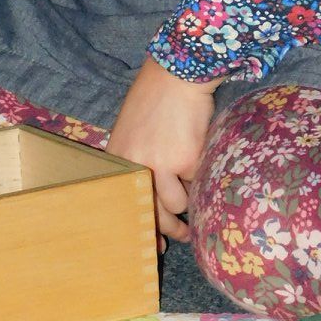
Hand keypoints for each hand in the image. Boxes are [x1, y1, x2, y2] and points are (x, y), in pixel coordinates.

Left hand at [107, 55, 221, 248]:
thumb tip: (155, 200)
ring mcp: (160, 166)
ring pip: (178, 204)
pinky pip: (198, 184)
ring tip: (193, 199)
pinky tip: (202, 168)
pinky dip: (202, 179)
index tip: (152, 245)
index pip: (126, 204)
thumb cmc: (155, 102)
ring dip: (188, 202)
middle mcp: (135, 167)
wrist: (176, 75)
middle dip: (169, 228)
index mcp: (119, 161)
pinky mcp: (186, 161)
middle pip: (153, 213)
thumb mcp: (132, 133)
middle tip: (180, 236)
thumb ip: (137, 163)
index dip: (140, 227)